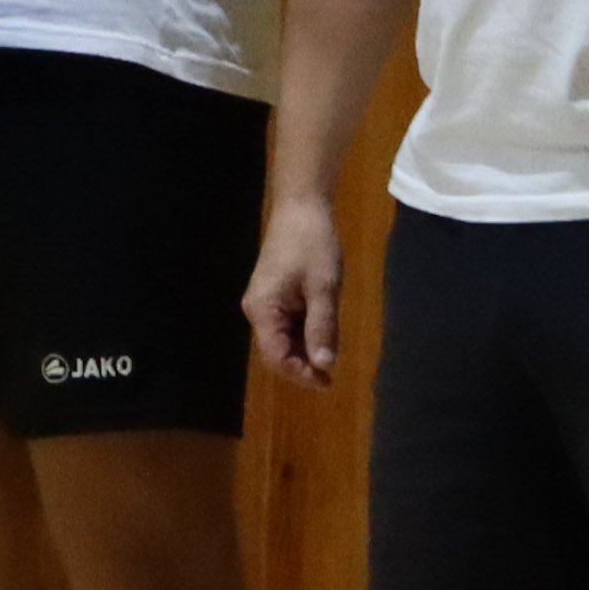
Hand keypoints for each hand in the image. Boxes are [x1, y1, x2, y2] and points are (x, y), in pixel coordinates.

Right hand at [245, 195, 343, 386]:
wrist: (302, 208)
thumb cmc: (312, 244)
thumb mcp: (324, 288)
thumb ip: (323, 327)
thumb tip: (325, 365)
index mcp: (263, 310)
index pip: (276, 357)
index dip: (300, 374)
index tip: (327, 381)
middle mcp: (257, 311)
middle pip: (276, 352)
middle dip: (302, 367)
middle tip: (331, 376)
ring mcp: (264, 304)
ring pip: (282, 341)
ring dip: (305, 353)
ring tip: (330, 359)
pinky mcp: (274, 297)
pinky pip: (287, 326)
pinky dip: (304, 336)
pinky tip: (323, 337)